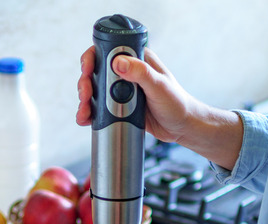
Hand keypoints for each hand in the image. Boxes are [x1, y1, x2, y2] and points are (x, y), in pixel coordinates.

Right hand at [76, 46, 200, 144]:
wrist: (182, 127)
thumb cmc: (177, 104)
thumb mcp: (159, 86)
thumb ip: (140, 73)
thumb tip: (118, 63)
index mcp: (137, 60)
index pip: (108, 51)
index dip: (92, 58)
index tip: (87, 69)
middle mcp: (128, 73)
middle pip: (96, 72)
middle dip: (86, 82)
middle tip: (85, 95)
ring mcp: (122, 91)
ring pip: (96, 91)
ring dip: (86, 100)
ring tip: (84, 112)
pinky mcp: (120, 107)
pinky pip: (100, 107)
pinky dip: (91, 113)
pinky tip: (86, 119)